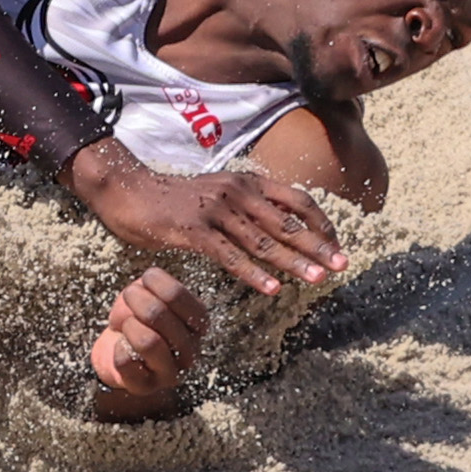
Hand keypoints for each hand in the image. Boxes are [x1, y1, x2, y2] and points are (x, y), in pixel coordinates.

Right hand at [61, 138, 346, 295]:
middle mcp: (236, 192)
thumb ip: (249, 207)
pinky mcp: (193, 230)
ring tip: (317, 279)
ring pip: (262, 241)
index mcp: (246, 182)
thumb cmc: (175, 199)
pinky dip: (253, 273)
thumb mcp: (220, 194)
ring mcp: (215, 211)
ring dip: (292, 262)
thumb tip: (283, 228)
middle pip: (285, 222)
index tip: (336, 245)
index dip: (320, 223)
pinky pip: (229, 255)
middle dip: (316, 246)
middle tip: (341, 265)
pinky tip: (271, 289)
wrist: (129, 191)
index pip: (296, 200)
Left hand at [90, 266, 210, 398]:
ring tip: (125, 324)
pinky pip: (126, 362)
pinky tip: (121, 346)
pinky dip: (117, 348)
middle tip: (129, 296)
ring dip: (128, 325)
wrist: (118, 349)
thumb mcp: (148, 294)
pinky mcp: (146, 386)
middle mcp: (191, 350)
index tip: (145, 279)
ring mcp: (171, 372)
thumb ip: (152, 285)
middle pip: (158, 315)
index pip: (178, 296)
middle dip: (135, 300)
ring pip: (147, 342)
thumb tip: (148, 280)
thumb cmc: (138, 317)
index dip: (155, 282)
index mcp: (198, 323)